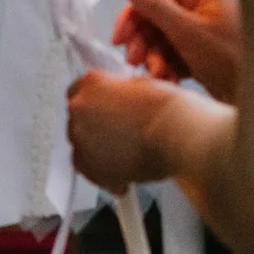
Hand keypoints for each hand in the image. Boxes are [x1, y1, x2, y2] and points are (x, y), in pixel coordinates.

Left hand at [66, 71, 187, 192]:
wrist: (176, 133)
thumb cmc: (168, 109)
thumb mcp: (140, 86)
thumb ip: (118, 94)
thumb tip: (115, 105)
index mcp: (91, 83)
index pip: (78, 91)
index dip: (94, 103)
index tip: (103, 110)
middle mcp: (79, 108)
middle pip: (79, 118)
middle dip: (95, 126)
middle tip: (119, 134)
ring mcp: (79, 136)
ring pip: (81, 143)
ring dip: (97, 148)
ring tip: (124, 153)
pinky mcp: (85, 163)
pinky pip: (85, 167)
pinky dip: (99, 170)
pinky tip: (119, 170)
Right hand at [113, 0, 242, 103]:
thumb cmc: (229, 59)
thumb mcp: (186, 32)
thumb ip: (153, 6)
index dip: (132, 19)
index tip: (118, 42)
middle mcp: (202, 2)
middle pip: (155, 19)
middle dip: (145, 44)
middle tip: (136, 63)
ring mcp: (201, 26)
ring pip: (161, 40)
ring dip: (155, 59)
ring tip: (159, 76)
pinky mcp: (200, 49)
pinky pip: (172, 53)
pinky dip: (167, 67)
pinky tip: (170, 81)